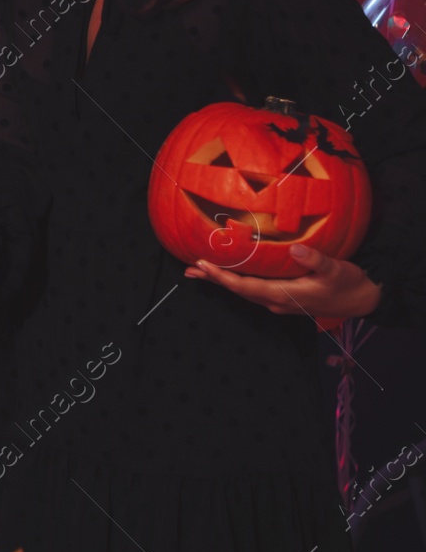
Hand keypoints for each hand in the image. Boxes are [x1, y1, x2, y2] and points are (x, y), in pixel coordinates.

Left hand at [185, 245, 380, 320]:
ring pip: (244, 291)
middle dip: (214, 280)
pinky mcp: (283, 298)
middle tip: (189, 269)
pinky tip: (230, 274)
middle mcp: (276, 301)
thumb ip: (315, 259)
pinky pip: (253, 290)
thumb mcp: (336, 269)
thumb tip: (296, 249)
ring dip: (222, 281)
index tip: (203, 265)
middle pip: (238, 290)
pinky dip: (237, 282)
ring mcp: (279, 302)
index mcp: (284, 295)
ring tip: (200, 271)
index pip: (245, 286)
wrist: (363, 300)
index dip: (222, 277)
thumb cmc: (349, 283)